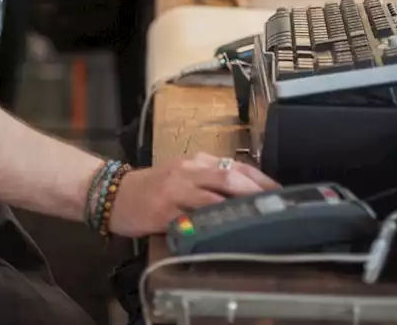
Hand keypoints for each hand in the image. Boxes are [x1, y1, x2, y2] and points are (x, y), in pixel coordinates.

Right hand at [106, 154, 279, 237]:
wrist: (115, 194)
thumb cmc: (154, 187)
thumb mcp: (185, 175)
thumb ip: (210, 180)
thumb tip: (248, 194)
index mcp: (197, 161)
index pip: (236, 166)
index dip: (261, 179)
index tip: (281, 193)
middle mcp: (189, 171)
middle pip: (229, 177)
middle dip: (255, 192)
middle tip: (276, 207)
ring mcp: (176, 191)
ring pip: (214, 197)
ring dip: (238, 209)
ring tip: (259, 220)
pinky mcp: (164, 212)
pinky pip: (192, 219)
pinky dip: (210, 225)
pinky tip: (224, 234)